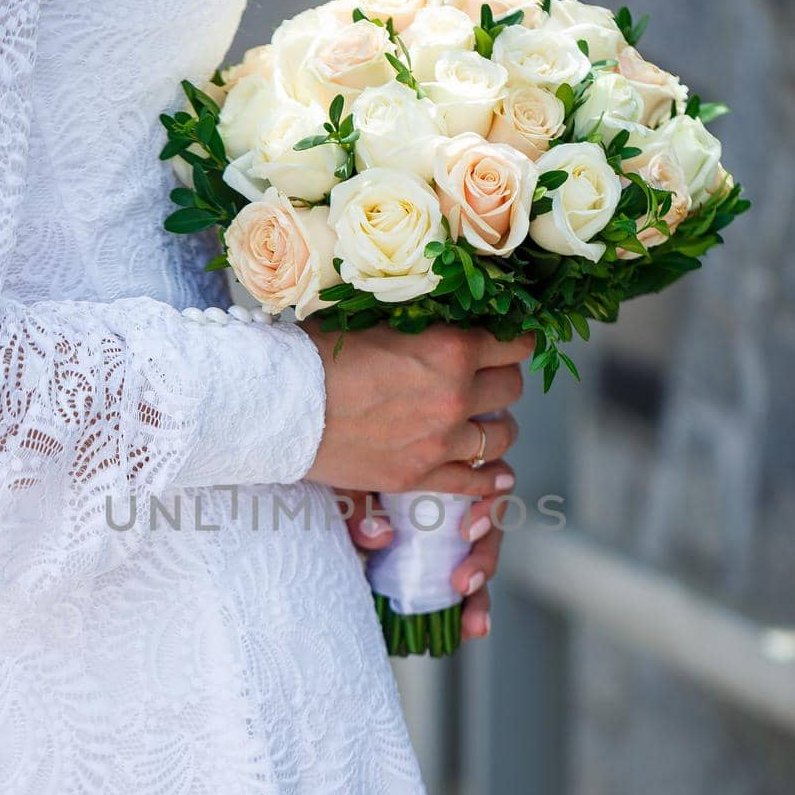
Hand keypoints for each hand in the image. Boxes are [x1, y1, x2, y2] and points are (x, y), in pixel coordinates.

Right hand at [303, 323, 531, 494]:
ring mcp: (440, 443)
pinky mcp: (419, 477)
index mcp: (449, 350)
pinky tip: (497, 474)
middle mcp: (455, 397)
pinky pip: (473, 482)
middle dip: (503, 377)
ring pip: (501, 435)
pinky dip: (490, 477)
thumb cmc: (315, 354)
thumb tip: (439, 312)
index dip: (515, 340)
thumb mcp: (371, 319)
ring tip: (483, 418)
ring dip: (496, 424)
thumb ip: (416, 322)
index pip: (514, 344)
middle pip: (511, 387)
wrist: (278, 408)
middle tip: (486, 375)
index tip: (509, 340)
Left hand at [342, 475, 512, 642]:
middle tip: (463, 583)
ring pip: (481, 562)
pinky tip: (474, 629)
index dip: (486, 508)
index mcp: (442, 471)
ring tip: (474, 623)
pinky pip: (466, 587)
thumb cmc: (345, 469)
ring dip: (482, 595)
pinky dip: (471, 611)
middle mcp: (455, 502)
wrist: (327, 476)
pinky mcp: (441, 566)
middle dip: (483, 559)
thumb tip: (379, 536)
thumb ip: (360, 505)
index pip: (485, 483)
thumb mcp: (347, 482)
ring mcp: (450, 536)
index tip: (468, 531)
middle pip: (490, 529)